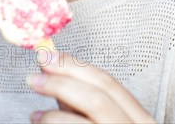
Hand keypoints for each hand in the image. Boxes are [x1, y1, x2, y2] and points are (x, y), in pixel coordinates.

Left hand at [27, 51, 155, 123]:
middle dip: (64, 82)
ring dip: (55, 113)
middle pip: (100, 96)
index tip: (48, 56)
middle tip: (34, 77)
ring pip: (93, 111)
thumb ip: (83, 105)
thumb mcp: (107, 123)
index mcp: (141, 119)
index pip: (108, 84)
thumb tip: (53, 75)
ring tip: (35, 115)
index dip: (75, 66)